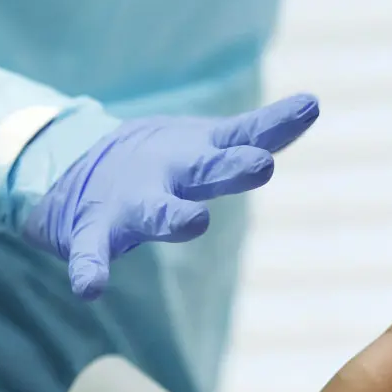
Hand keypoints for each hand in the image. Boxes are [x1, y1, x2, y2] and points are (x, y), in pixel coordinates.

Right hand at [24, 94, 318, 299]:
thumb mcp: (211, 141)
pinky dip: (89, 268)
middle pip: (208, 171)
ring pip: (158, 212)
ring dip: (175, 217)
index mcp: (202, 154)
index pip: (247, 136)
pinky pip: (91, 252)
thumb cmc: (167, 158)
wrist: (78, 165)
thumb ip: (263, 131)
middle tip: (262, 165)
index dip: (279, 124)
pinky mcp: (96, 229)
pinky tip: (90, 288)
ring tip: (194, 221)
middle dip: (233, 168)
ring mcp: (134, 201)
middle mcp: (171, 173)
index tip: (310, 106)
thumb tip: (313, 103)